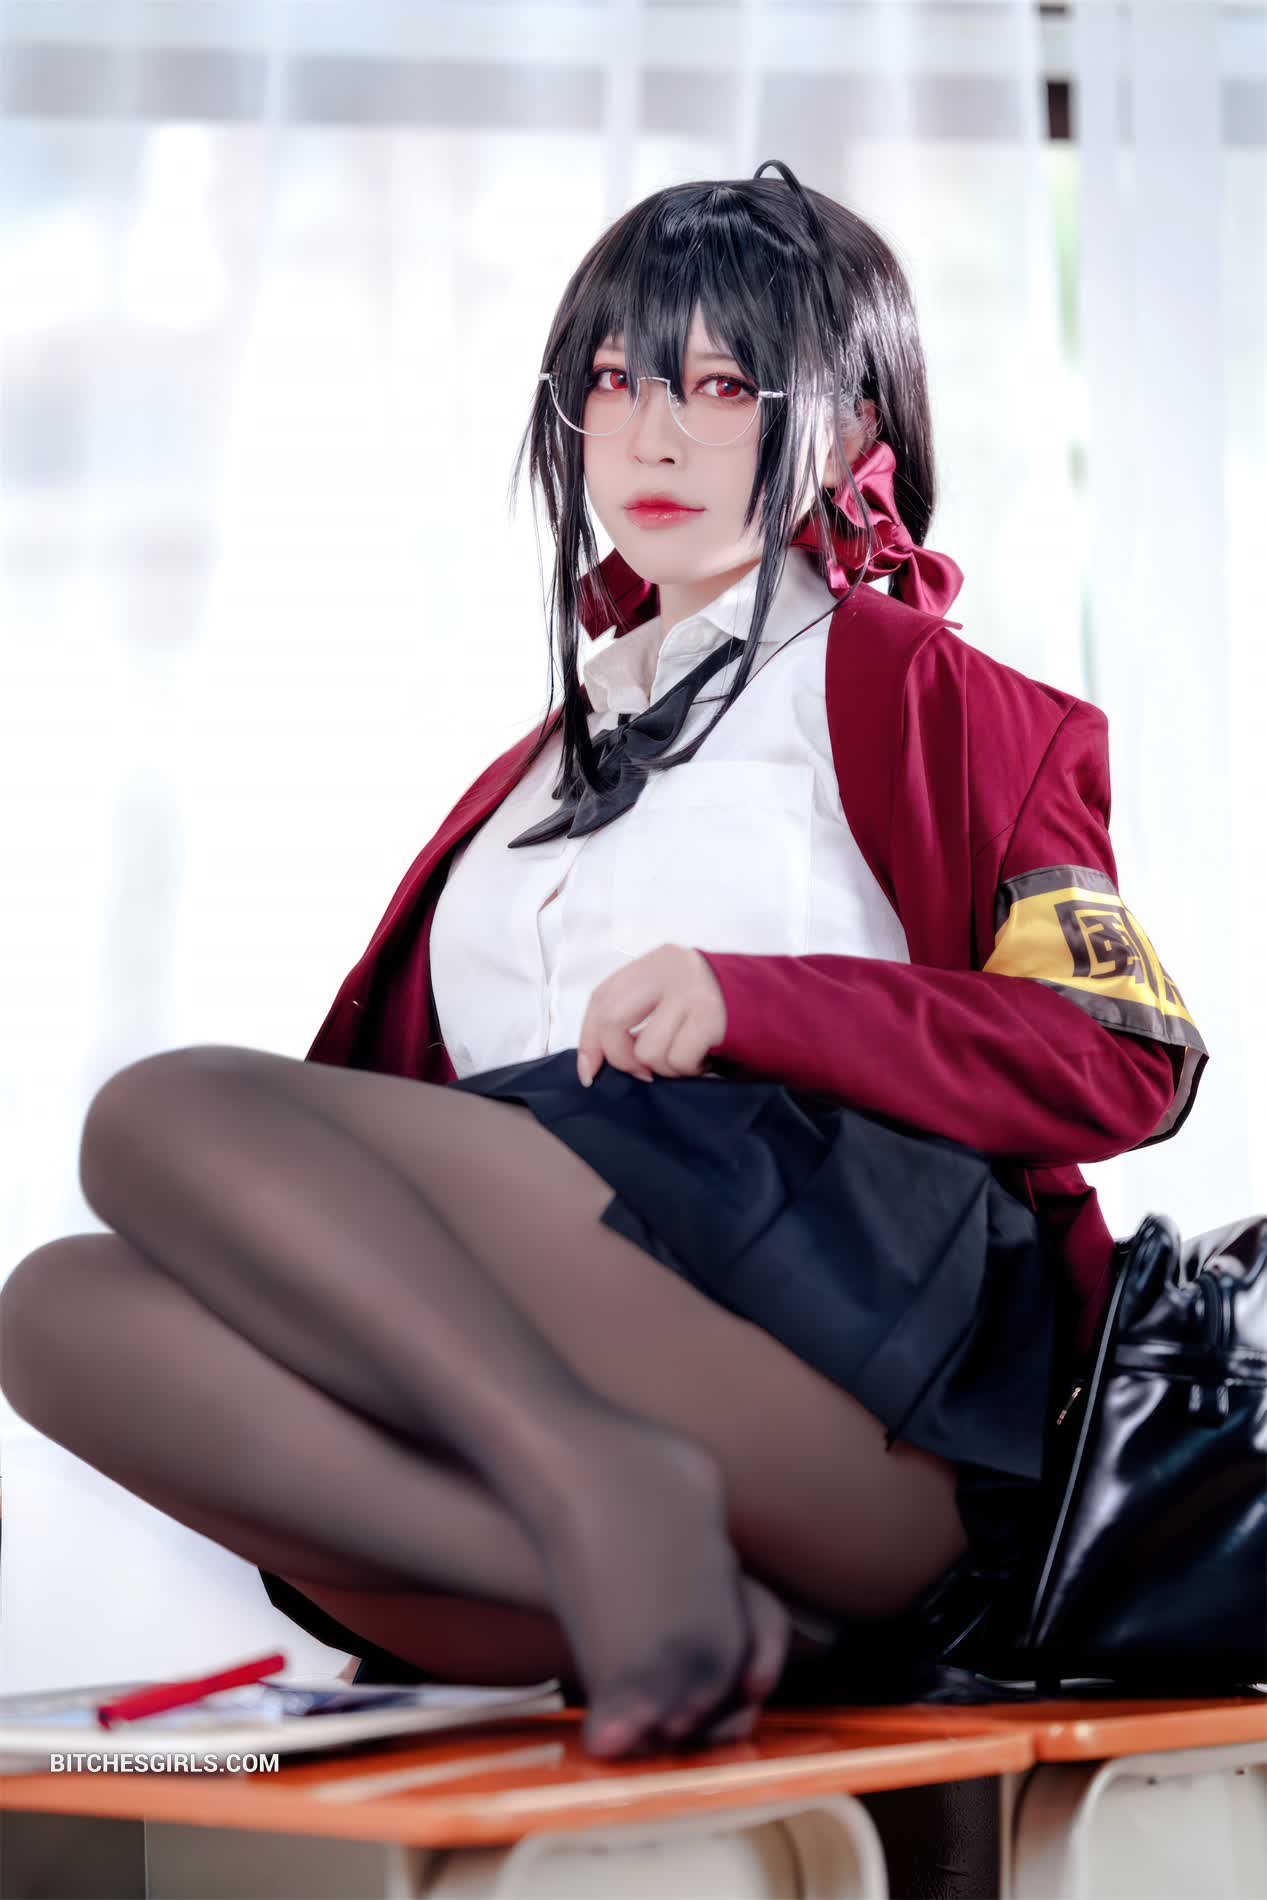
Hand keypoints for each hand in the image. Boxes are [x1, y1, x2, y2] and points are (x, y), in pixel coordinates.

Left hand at [576, 944, 727, 1084]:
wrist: (782, 1004)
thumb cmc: (721, 1009)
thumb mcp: (677, 994)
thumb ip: (642, 1011)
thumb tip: (598, 1057)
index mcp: (656, 962)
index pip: (603, 998)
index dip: (589, 1039)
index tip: (589, 1071)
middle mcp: (670, 970)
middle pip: (612, 1020)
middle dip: (621, 1058)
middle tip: (643, 1074)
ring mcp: (690, 991)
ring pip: (647, 1051)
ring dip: (666, 1068)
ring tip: (689, 1057)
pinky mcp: (710, 1017)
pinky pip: (678, 1060)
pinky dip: (690, 1070)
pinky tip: (706, 1059)